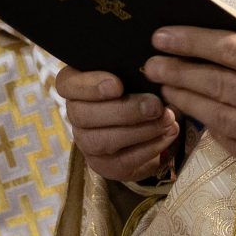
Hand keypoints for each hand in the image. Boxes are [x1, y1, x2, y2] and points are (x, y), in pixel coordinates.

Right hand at [55, 67, 180, 181]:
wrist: (146, 126)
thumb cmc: (136, 89)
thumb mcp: (132, 75)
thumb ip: (135, 71)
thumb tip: (154, 71)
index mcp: (75, 86)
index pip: (67, 84)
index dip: (90, 86)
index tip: (117, 85)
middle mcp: (75, 115)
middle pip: (84, 115)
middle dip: (124, 111)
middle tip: (155, 106)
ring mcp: (86, 142)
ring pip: (102, 140)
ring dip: (139, 131)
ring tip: (167, 120)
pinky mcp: (104, 164)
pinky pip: (123, 160)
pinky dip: (150, 147)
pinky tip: (169, 134)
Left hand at [143, 0, 235, 185]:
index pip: (228, 49)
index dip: (191, 41)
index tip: (162, 37)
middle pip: (214, 82)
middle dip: (176, 71)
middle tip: (149, 64)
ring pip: (217, 115)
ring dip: (185, 101)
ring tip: (163, 89)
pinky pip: (233, 144)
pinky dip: (211, 130)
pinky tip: (196, 117)